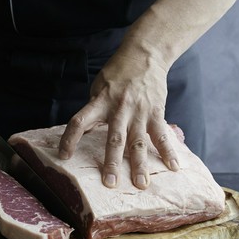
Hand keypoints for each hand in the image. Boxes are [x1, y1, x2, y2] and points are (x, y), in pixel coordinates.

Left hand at [59, 52, 178, 189]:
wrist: (144, 54)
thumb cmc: (117, 73)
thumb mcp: (98, 87)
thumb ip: (93, 109)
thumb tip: (85, 130)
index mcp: (100, 102)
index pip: (79, 121)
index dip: (70, 139)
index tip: (64, 155)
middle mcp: (119, 108)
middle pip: (114, 138)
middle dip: (111, 162)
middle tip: (110, 183)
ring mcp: (139, 112)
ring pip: (138, 141)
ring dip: (139, 164)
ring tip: (141, 184)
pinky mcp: (156, 112)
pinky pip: (161, 134)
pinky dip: (168, 151)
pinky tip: (174, 167)